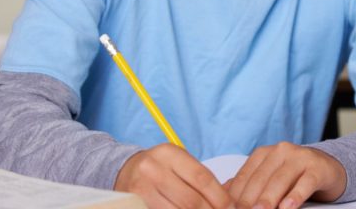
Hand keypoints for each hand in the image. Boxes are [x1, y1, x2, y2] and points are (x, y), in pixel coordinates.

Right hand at [116, 144, 233, 208]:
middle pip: (191, 200)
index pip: (202, 178)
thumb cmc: (161, 169)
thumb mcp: (179, 164)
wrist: (124, 171)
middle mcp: (152, 168)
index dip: (220, 197)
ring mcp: (140, 189)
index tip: (231, 207)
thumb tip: (228, 202)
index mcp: (169, 153)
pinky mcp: (134, 203)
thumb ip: (200, 180)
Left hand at [226, 142, 345, 208]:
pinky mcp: (317, 167)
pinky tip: (288, 207)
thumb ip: (249, 186)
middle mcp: (280, 151)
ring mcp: (300, 157)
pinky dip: (295, 195)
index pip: (245, 176)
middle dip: (249, 200)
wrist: (328, 168)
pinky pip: (305, 182)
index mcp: (263, 154)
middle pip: (260, 179)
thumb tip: (223, 197)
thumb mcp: (270, 178)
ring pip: (281, 180)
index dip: (235, 196)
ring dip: (269, 199)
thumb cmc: (294, 177)